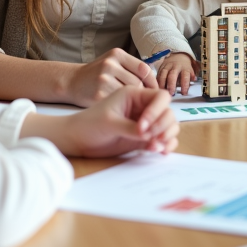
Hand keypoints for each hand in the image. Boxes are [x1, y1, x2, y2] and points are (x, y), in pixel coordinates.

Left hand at [60, 87, 178, 157]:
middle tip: (149, 139)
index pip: (160, 97)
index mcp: (134, 95)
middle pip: (168, 112)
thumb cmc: (89, 124)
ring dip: (167, 136)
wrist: (78, 139)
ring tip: (153, 147)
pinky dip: (166, 144)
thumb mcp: (110, 123)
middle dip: (163, 126)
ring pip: (169, 125)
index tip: (142, 127)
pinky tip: (158, 151)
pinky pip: (163, 139)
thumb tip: (149, 135)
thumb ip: (130, 128)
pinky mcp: (144, 137)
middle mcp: (142, 107)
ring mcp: (145, 122)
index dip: (157, 111)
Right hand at [64, 48, 157, 106]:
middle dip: (141, 93)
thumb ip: (131, 67)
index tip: (155, 90)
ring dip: (132, 101)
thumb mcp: (113, 62)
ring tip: (130, 103)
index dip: (152, 82)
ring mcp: (103, 79)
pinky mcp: (98, 94)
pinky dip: (121, 107)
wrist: (72, 81)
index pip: (144, 68)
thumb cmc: (98, 73)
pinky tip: (119, 107)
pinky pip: (118, 103)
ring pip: (129, 94)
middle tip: (141, 100)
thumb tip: (156, 80)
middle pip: (138, 82)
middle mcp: (110, 64)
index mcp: (117, 54)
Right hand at [155, 51, 196, 94]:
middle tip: (171, 93)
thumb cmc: (184, 66)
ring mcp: (167, 66)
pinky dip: (157, 81)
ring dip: (162, 83)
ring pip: (163, 74)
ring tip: (162, 91)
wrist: (177, 56)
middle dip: (171, 84)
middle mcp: (175, 66)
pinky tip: (156, 87)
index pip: (185, 76)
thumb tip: (194, 80)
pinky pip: (158, 74)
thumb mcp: (190, 70)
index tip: (184, 93)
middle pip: (172, 75)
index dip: (184, 85)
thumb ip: (191, 76)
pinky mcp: (160, 67)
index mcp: (184, 68)